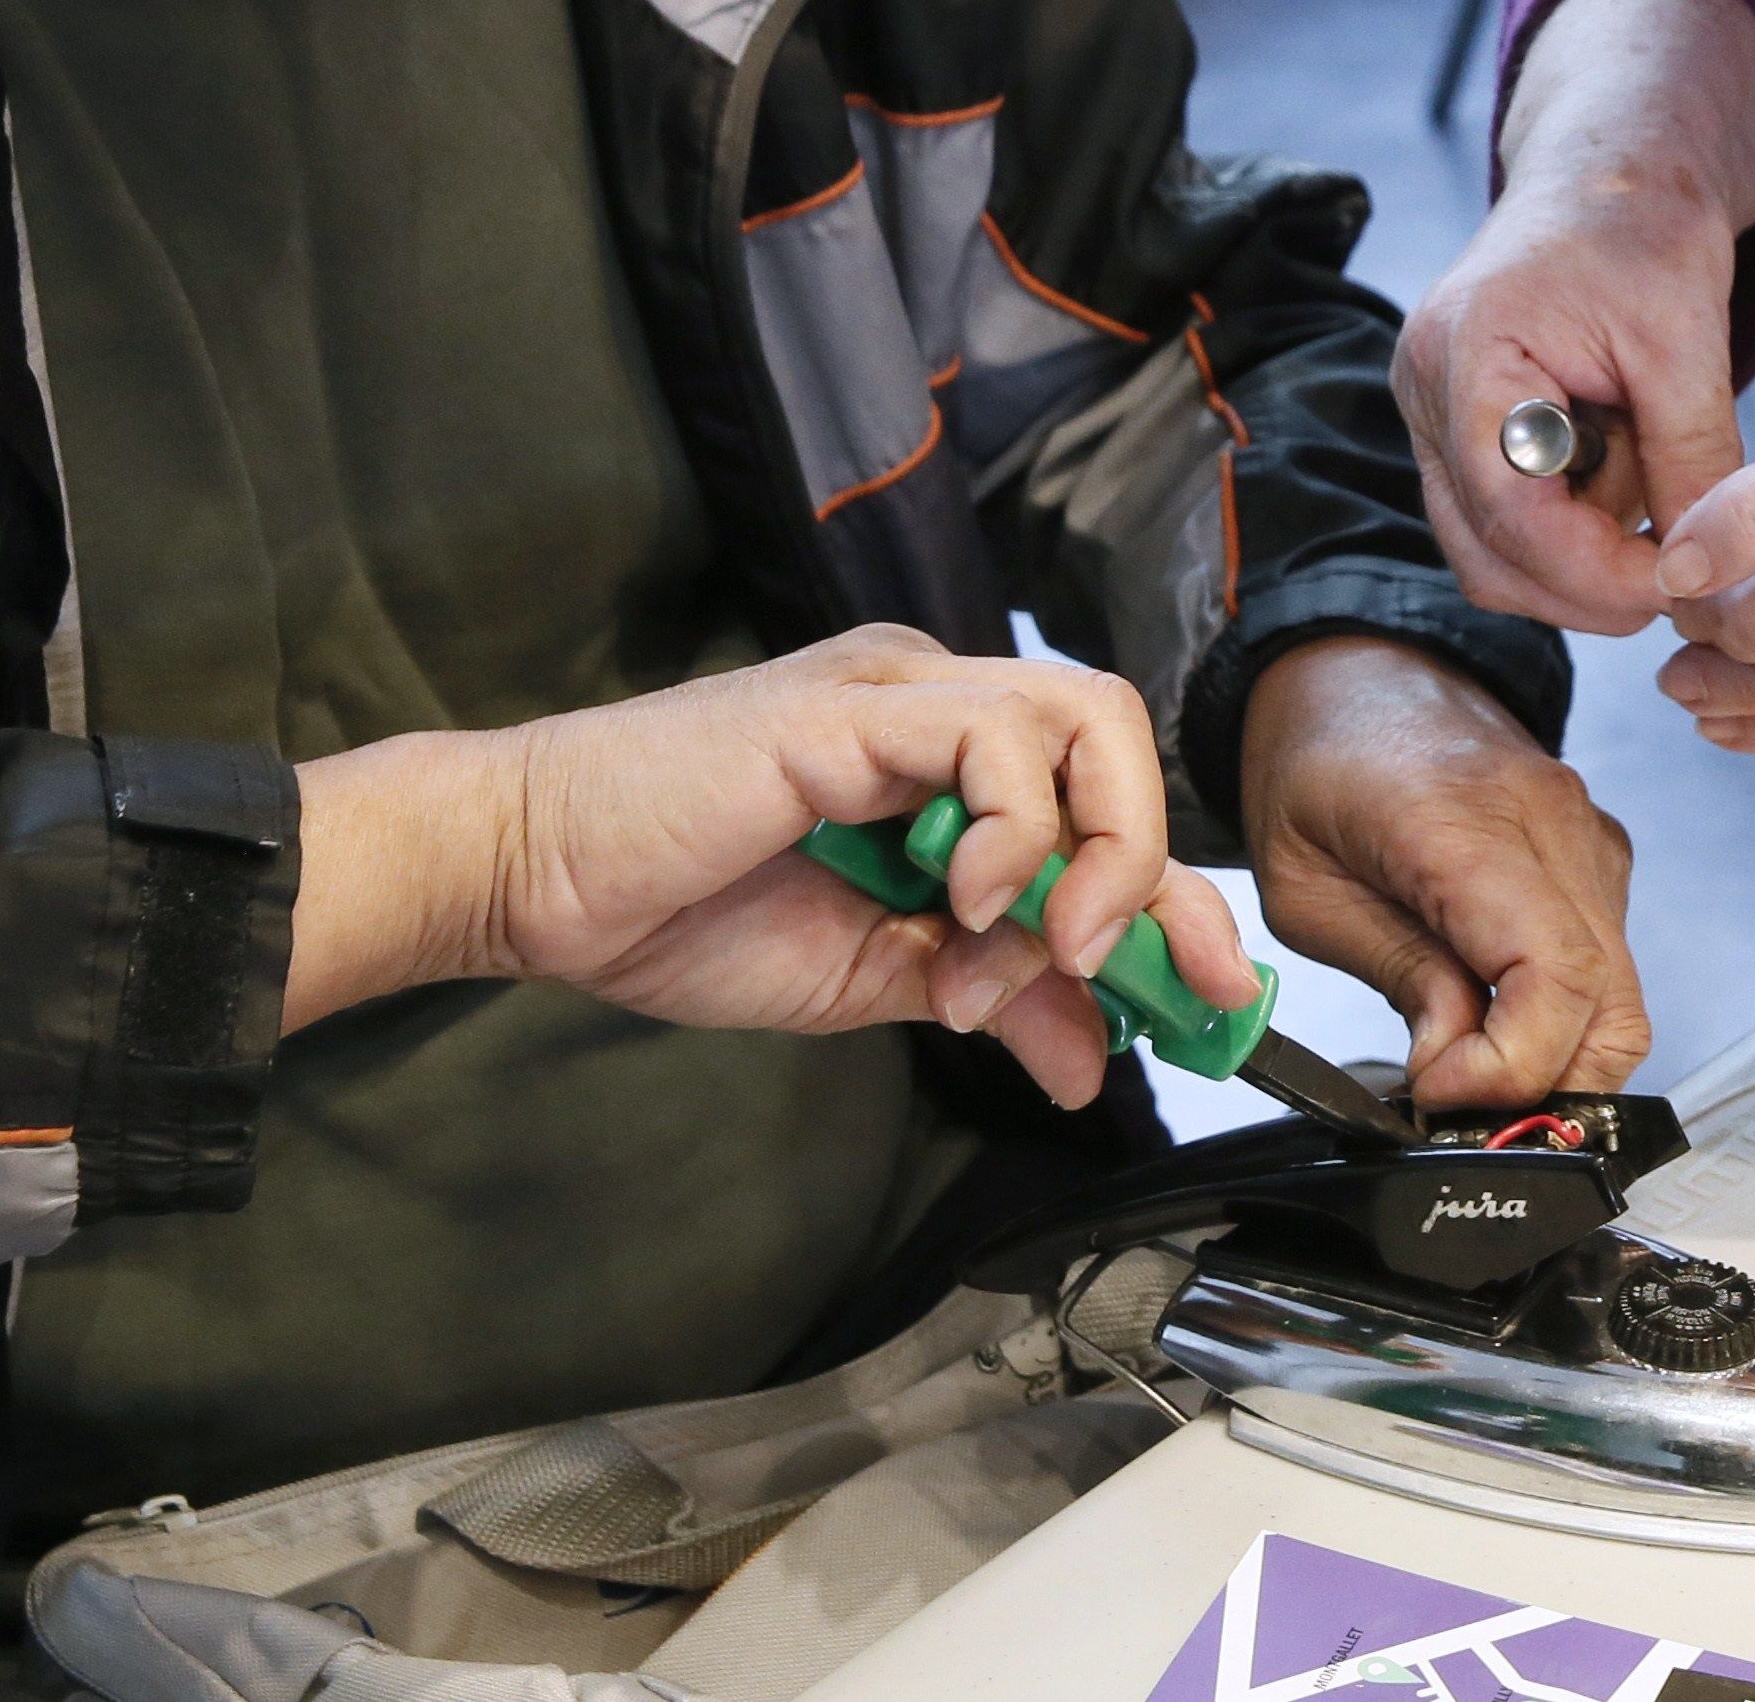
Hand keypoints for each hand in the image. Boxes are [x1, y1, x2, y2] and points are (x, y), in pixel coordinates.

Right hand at [282, 625, 1257, 1106]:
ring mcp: (897, 693)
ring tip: (1028, 941)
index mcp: (943, 760)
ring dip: (1090, 850)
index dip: (1175, 898)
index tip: (1215, 996)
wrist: (539, 884)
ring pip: (1083, 716)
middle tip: (1120, 971)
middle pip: (1119, 736)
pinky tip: (963, 903)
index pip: (1105, 803)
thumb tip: (1089, 1060)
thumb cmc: (674, 912)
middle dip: (1156, 869)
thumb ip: (988, 996)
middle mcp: (935, 702)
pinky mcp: (851, 708)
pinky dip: (1013, 833)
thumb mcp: (871, 980)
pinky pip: (995, 737)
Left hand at [1242, 638, 1649, 1108]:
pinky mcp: (1598, 854)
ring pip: (1622, 994)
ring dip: (1556, 1057)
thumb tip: (1459, 1067)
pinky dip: (1564, 1016)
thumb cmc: (1316, 766)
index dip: (1513, 1065)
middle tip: (1459, 1106)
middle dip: (1545, 1086)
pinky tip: (1493, 1016)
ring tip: (1466, 1063)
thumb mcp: (1306, 891)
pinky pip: (1609, 963)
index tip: (1441, 1090)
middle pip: (1613, 1003)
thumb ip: (1396, 975)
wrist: (1355, 669)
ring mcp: (1589, 837)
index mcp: (1465, 822)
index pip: (1555, 975)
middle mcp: (1552, 824)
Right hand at [1396, 0, 1754, 633]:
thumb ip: (1692, 458)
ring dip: (1582, 561)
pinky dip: (1575, 531)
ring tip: (1660, 504)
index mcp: (1466, 351)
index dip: (1592, 570)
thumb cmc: (1644, 227)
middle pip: (1483, 553)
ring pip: (1491, 552)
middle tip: (1680, 588)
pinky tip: (1633, 486)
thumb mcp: (1687, 340)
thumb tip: (1703, 575)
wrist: (1613, 171)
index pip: (1508, 510)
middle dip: (1586, 587)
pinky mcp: (1461, 432)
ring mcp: (1434, 416)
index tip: (1676, 588)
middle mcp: (1425, 390)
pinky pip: (1505, 522)